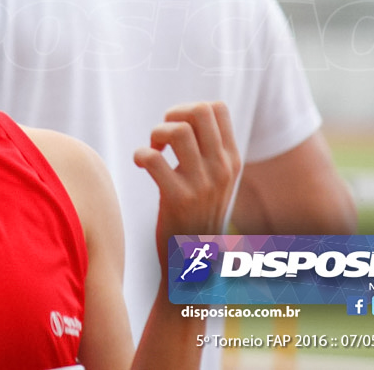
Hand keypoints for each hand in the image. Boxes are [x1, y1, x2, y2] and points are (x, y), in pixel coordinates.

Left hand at [134, 102, 240, 268]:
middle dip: (172, 114)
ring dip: (156, 134)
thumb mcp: (215, 182)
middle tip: (162, 138)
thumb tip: (188, 115)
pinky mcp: (178, 200)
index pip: (218, 108)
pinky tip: (140, 165)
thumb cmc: (196, 217)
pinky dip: (140, 155)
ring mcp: (203, 185)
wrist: (194, 266)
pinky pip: (153, 159)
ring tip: (153, 152)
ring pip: (177, 130)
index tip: (178, 129)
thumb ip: (209, 151)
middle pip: (199, 111)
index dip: (189, 109)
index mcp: (232, 160)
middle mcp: (222, 169)